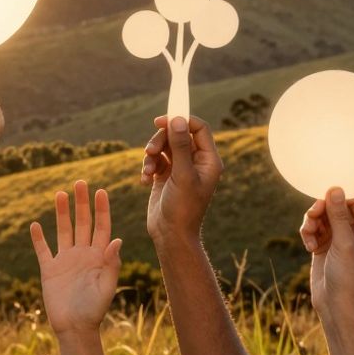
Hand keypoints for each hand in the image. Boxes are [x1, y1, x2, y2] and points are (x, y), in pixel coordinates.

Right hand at [30, 180, 121, 334]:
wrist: (75, 328)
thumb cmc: (95, 310)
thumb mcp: (107, 287)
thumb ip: (111, 264)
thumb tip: (117, 239)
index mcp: (99, 257)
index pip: (102, 227)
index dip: (102, 210)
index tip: (101, 191)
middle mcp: (83, 254)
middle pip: (82, 223)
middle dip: (81, 203)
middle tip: (79, 183)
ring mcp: (65, 260)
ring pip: (63, 231)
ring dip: (61, 213)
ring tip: (60, 194)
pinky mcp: (50, 270)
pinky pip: (43, 250)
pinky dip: (39, 238)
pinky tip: (35, 225)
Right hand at [141, 116, 220, 248]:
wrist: (171, 235)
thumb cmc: (183, 208)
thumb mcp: (182, 175)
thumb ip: (181, 146)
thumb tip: (178, 119)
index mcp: (208, 160)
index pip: (198, 128)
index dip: (181, 120)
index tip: (162, 120)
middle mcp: (196, 161)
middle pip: (177, 134)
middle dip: (161, 140)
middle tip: (149, 150)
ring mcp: (180, 168)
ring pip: (164, 146)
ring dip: (151, 155)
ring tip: (147, 171)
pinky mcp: (166, 175)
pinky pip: (155, 160)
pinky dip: (148, 166)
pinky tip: (145, 181)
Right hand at [300, 189, 353, 316]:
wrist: (336, 304)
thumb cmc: (348, 277)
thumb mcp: (344, 244)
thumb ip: (339, 216)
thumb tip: (335, 188)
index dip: (339, 194)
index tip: (323, 194)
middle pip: (334, 204)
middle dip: (320, 209)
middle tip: (312, 216)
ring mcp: (339, 236)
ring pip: (320, 215)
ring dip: (311, 222)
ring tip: (309, 236)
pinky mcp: (324, 243)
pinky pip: (312, 227)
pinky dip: (307, 233)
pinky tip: (309, 247)